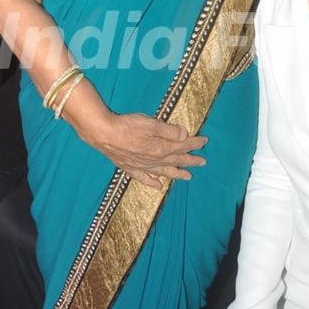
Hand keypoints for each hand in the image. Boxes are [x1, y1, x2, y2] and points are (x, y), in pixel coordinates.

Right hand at [89, 110, 206, 186]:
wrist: (104, 134)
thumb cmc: (128, 126)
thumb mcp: (152, 123)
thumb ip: (169, 131)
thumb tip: (184, 135)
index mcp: (161, 148)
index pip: (182, 146)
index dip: (194, 143)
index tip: (204, 142)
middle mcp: (154, 160)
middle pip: (176, 160)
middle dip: (191, 160)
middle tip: (202, 162)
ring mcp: (142, 166)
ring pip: (164, 171)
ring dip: (177, 173)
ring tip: (188, 177)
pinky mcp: (130, 168)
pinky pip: (144, 178)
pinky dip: (152, 182)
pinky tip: (158, 186)